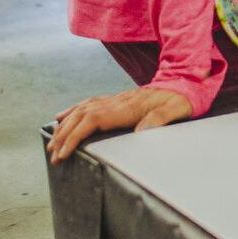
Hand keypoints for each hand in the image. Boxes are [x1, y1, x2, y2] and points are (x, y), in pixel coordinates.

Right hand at [48, 87, 191, 162]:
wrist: (185, 83)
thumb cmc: (180, 99)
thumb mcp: (176, 110)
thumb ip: (159, 119)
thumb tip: (141, 130)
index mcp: (127, 107)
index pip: (93, 119)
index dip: (75, 135)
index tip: (63, 152)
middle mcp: (117, 101)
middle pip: (82, 115)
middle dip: (64, 135)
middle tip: (52, 155)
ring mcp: (115, 99)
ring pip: (82, 109)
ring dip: (65, 125)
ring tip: (52, 143)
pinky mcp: (116, 100)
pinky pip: (89, 104)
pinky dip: (72, 111)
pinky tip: (62, 117)